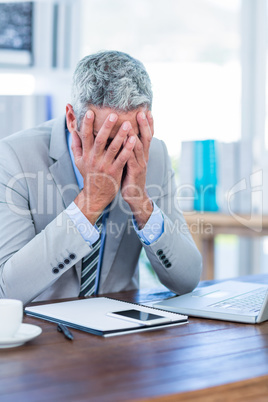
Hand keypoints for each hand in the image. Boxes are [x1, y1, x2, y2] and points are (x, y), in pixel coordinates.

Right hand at [70, 108, 135, 224]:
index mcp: (85, 154)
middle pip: (100, 140)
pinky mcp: (115, 172)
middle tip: (114, 114)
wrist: (95, 195)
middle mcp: (94, 159)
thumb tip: (72, 131)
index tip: (90, 112)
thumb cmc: (88, 174)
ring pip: (113, 148)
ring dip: (121, 135)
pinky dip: (128, 149)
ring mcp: (105, 166)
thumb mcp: (78, 161)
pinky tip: (134, 140)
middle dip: (107, 127)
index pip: (85, 136)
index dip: (86, 124)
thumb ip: (76, 146)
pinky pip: (122, 159)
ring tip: (128, 124)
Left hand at [121, 111, 153, 227]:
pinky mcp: (135, 172)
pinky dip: (128, 148)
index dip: (148, 124)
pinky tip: (125, 140)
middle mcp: (143, 157)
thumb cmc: (129, 178)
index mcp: (142, 154)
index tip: (147, 111)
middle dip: (145, 124)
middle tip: (142, 111)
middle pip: (147, 137)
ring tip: (131, 121)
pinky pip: (131, 157)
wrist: (134, 197)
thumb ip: (127, 150)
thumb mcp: (130, 162)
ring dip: (135, 133)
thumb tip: (120, 136)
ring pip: (139, 146)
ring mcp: (140, 164)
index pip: (147, 136)